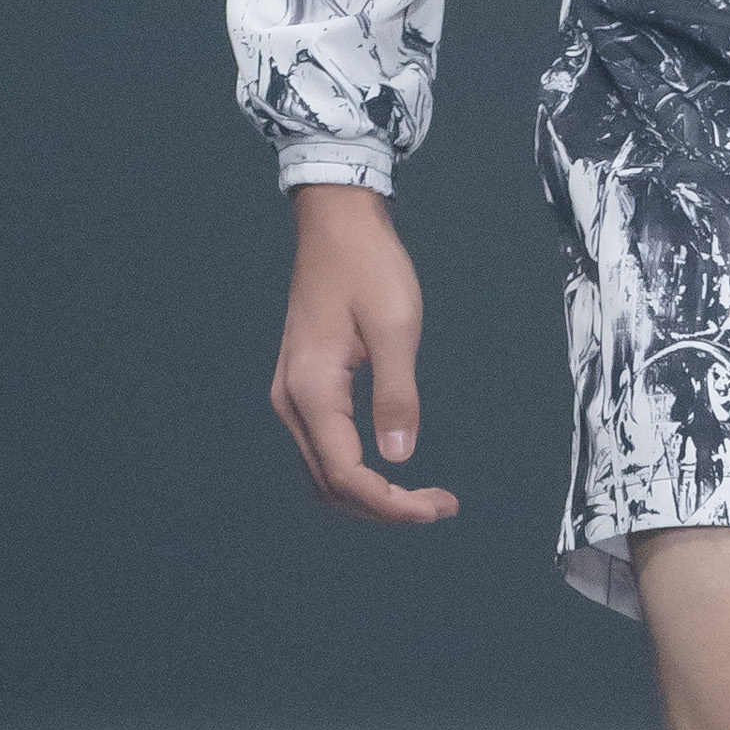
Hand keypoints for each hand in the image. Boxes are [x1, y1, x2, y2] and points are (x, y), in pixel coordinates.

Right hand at [270, 184, 459, 522]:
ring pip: (324, 470)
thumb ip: (397, 395)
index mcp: (312, 389)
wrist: (336, 222)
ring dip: (369, 494)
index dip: (392, 504)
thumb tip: (399, 456)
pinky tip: (390, 467)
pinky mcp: (302, 385)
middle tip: (438, 506)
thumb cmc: (368, 265)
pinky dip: (356, 470)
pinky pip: (325, 446)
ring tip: (421, 497)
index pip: (346, 475)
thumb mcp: (395, 327)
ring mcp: (291, 394)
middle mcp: (291, 401)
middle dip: (383, 507)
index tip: (437, 507)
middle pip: (330, 484)